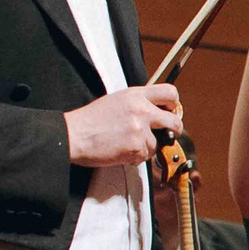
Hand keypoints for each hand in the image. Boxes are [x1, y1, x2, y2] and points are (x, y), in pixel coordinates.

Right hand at [66, 85, 183, 167]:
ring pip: (157, 143)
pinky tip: (121, 150)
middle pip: (174, 121)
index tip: (172, 111)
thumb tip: (158, 111)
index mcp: (135, 95)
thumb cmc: (91, 119)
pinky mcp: (136, 147)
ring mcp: (140, 129)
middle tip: (169, 133)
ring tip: (125, 142)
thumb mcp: (116, 100)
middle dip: (174, 129)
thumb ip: (138, 103)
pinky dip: (136, 156)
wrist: (74, 135)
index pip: (169, 93)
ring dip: (146, 146)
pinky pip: (146, 156)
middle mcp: (141, 110)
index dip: (174, 104)